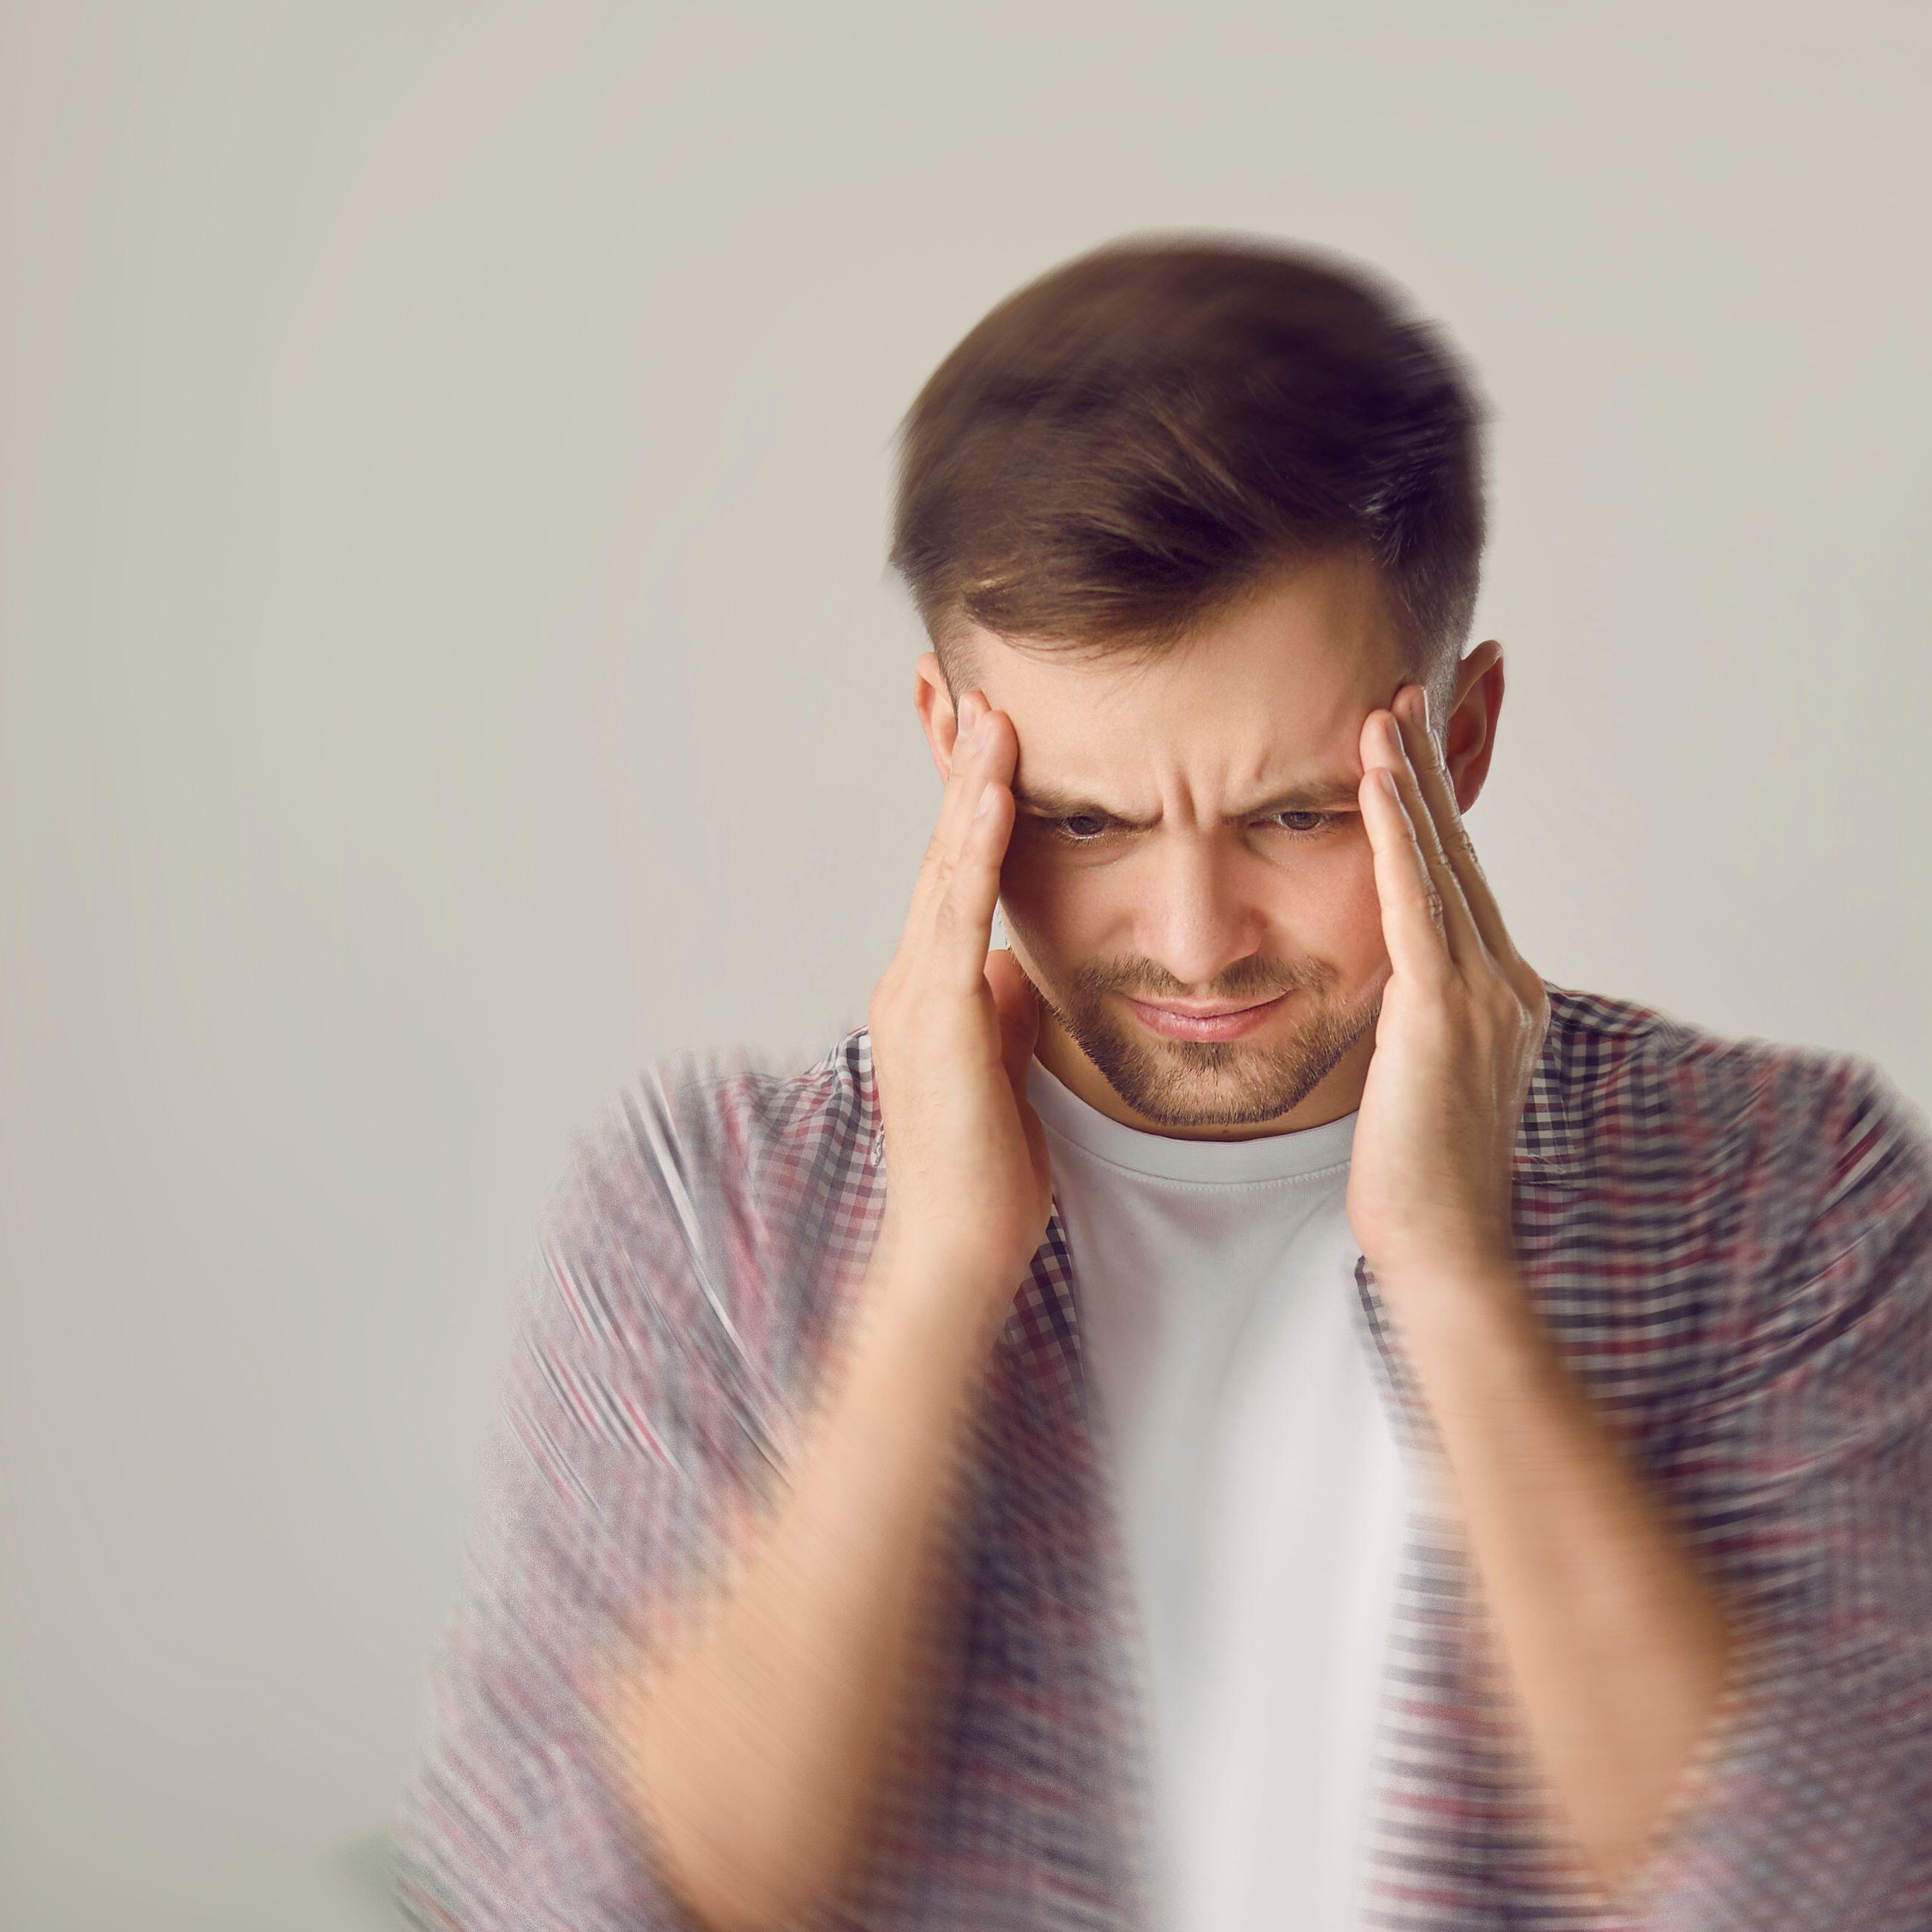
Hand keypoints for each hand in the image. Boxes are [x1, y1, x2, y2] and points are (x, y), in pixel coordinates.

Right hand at [866, 692, 1053, 1319]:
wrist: (958, 1251)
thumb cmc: (988, 1175)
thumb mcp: (1007, 1067)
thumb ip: (1006, 1009)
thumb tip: (1018, 964)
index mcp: (931, 987)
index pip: (955, 871)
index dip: (970, 798)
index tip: (989, 729)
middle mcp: (912, 978)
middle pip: (942, 849)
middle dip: (959, 764)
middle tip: (973, 681)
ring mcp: (917, 994)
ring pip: (946, 866)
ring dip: (970, 783)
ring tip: (992, 709)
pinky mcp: (937, 1017)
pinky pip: (960, 913)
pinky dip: (979, 846)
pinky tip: (997, 791)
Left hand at [1349, 681, 1548, 1299]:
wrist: (1450, 1250)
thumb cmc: (1420, 1186)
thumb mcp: (1417, 1083)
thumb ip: (1411, 1026)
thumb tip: (1384, 998)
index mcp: (1504, 1000)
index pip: (1462, 886)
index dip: (1436, 813)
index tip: (1411, 748)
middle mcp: (1509, 986)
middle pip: (1462, 856)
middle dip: (1432, 771)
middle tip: (1406, 692)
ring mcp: (1487, 997)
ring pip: (1443, 866)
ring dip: (1411, 782)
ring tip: (1383, 709)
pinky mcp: (1448, 1014)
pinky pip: (1418, 904)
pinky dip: (1398, 836)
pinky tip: (1376, 780)